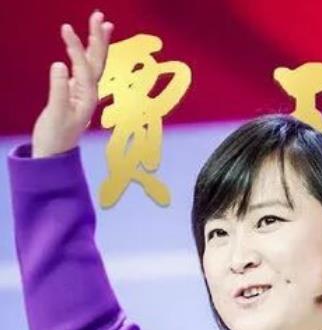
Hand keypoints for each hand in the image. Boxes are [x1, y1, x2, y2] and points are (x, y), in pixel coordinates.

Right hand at [32, 10, 113, 157]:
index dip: (76, 47)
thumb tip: (60, 65)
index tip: (66, 28)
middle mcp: (90, 94)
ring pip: (93, 65)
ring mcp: (83, 94)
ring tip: (101, 24)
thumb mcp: (56, 115)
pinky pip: (83, 70)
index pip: (85, 66)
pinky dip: (83, 55)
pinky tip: (83, 47)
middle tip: (101, 16)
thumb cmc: (56, 138)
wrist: (55, 155)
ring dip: (96, 44)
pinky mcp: (75, 95)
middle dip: (99, 39)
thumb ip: (58, 91)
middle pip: (97, 62)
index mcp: (87, 97)